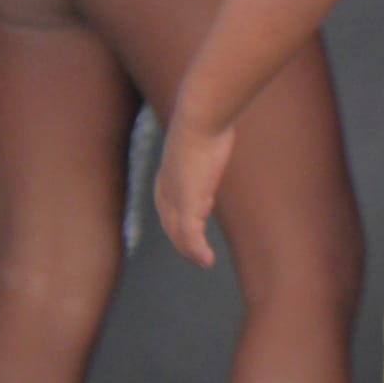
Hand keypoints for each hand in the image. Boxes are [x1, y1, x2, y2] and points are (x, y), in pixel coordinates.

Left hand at [155, 117, 234, 269]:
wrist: (201, 119)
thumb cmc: (205, 120)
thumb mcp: (203, 133)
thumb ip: (206, 141)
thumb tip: (217, 128)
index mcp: (166, 175)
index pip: (167, 208)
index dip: (176, 223)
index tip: (189, 233)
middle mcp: (166, 190)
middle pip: (170, 226)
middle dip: (181, 242)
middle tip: (196, 256)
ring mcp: (175, 199)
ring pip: (179, 234)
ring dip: (191, 251)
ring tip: (203, 262)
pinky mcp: (188, 205)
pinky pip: (191, 235)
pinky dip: (198, 250)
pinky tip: (208, 261)